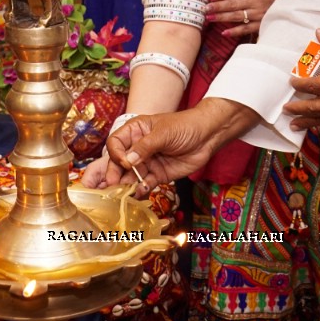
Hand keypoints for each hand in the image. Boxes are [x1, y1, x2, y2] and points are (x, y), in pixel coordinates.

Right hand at [105, 99, 255, 185]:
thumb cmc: (185, 126)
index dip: (116, 154)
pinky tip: (139, 193)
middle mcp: (137, 147)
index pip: (115, 143)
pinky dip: (140, 189)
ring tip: (122, 194)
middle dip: (114, 174)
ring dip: (125, 185)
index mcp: (134, 131)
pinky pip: (144, 184)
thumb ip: (145, 146)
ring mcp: (146, 162)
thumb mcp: (164, 133)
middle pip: (118, 162)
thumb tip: (127, 160)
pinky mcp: (157, 175)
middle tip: (111, 186)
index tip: (124, 162)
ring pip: (129, 176)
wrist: (207, 136)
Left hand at [206, 0, 286, 37]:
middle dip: (218, 6)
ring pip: (237, 16)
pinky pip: (246, 29)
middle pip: (233, 4)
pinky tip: (224, 33)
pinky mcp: (260, 24)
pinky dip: (236, 31)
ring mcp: (257, 14)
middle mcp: (254, 1)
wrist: (290, 0)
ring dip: (222, 17)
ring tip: (209, 18)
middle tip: (204, 8)